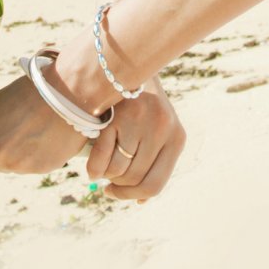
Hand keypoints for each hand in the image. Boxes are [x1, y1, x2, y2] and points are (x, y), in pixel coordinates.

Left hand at [0, 75, 87, 174]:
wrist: (68, 94)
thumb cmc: (32, 91)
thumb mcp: (0, 102)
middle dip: (3, 151)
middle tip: (19, 131)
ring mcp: (19, 166)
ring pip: (16, 165)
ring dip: (23, 153)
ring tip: (37, 130)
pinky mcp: (41, 169)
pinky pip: (36, 165)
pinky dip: (40, 155)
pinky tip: (48, 136)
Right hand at [85, 81, 185, 201]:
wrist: (128, 66)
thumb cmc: (142, 107)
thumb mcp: (156, 132)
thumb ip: (152, 163)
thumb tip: (140, 202)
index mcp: (177, 138)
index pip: (155, 185)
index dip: (133, 197)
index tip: (117, 193)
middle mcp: (161, 130)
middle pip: (134, 180)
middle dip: (117, 186)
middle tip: (107, 183)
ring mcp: (139, 122)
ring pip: (117, 170)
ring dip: (105, 175)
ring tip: (102, 166)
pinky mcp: (116, 116)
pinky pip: (100, 158)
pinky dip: (93, 168)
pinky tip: (92, 166)